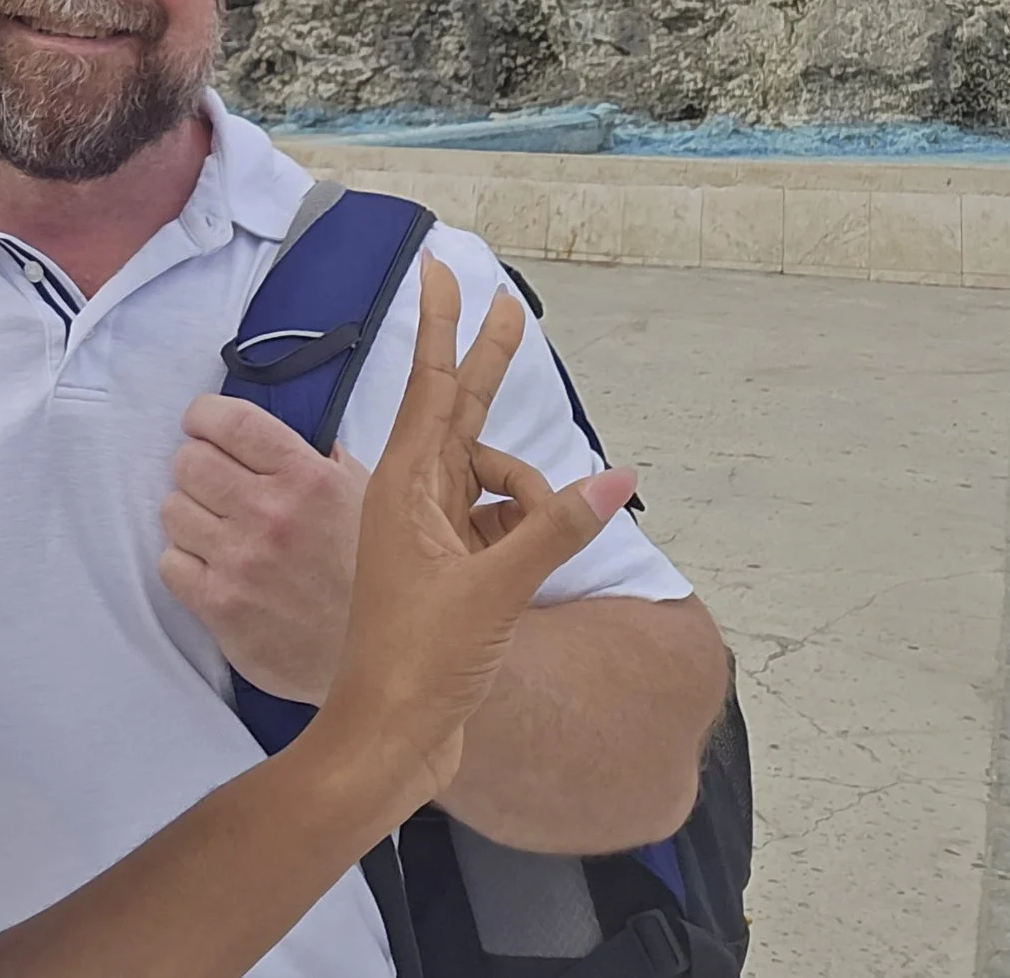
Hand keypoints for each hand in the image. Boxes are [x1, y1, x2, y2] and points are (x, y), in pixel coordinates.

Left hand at [159, 397, 368, 702]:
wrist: (381, 662)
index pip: (228, 421)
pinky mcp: (220, 606)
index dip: (203, 417)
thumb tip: (295, 434)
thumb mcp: (368, 502)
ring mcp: (241, 561)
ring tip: (220, 534)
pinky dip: (185, 564)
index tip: (202, 426)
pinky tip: (215, 570)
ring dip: (190, 518)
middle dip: (197, 469)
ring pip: (172, 510)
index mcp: (307, 478)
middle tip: (216, 488)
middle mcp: (270, 513)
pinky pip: (169, 563)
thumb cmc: (372, 577)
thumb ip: (325, 462)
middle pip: (188, 462)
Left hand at [298, 255, 636, 824]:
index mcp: (405, 489)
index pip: (430, 386)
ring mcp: (426, 535)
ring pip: (489, 482)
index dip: (441, 327)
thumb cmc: (422, 661)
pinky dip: (526, 531)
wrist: (392, 738)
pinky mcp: (445, 571)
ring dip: (528, 500)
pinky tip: (538, 567)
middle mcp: (411, 501)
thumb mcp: (496, 587)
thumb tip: (618, 478)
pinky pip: (497, 526)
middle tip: (507, 305)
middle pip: (457, 413)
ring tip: (527, 558)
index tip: (441, 269)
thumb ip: (557, 528)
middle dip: (484, 363)